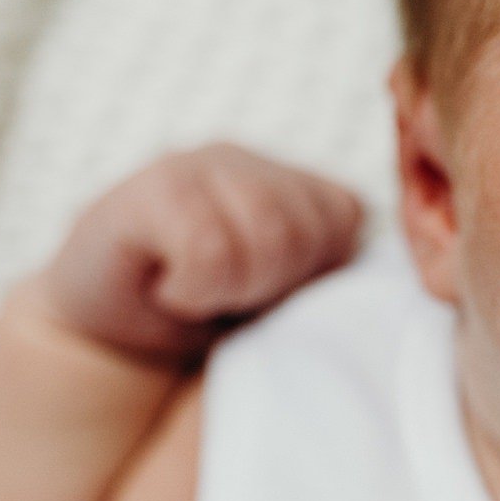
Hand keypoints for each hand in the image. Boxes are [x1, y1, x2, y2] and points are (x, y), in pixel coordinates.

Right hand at [40, 142, 362, 362]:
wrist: (107, 339)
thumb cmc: (206, 325)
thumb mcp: (282, 299)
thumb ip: (331, 277)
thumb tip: (392, 284)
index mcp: (288, 182)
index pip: (346, 215)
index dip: (313, 274)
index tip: (268, 298)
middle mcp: (244, 161)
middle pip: (307, 227)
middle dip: (272, 285)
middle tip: (227, 301)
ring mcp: (193, 166)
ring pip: (266, 232)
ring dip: (233, 287)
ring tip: (200, 294)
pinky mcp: (147, 192)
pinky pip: (208, 246)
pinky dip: (193, 288)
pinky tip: (171, 290)